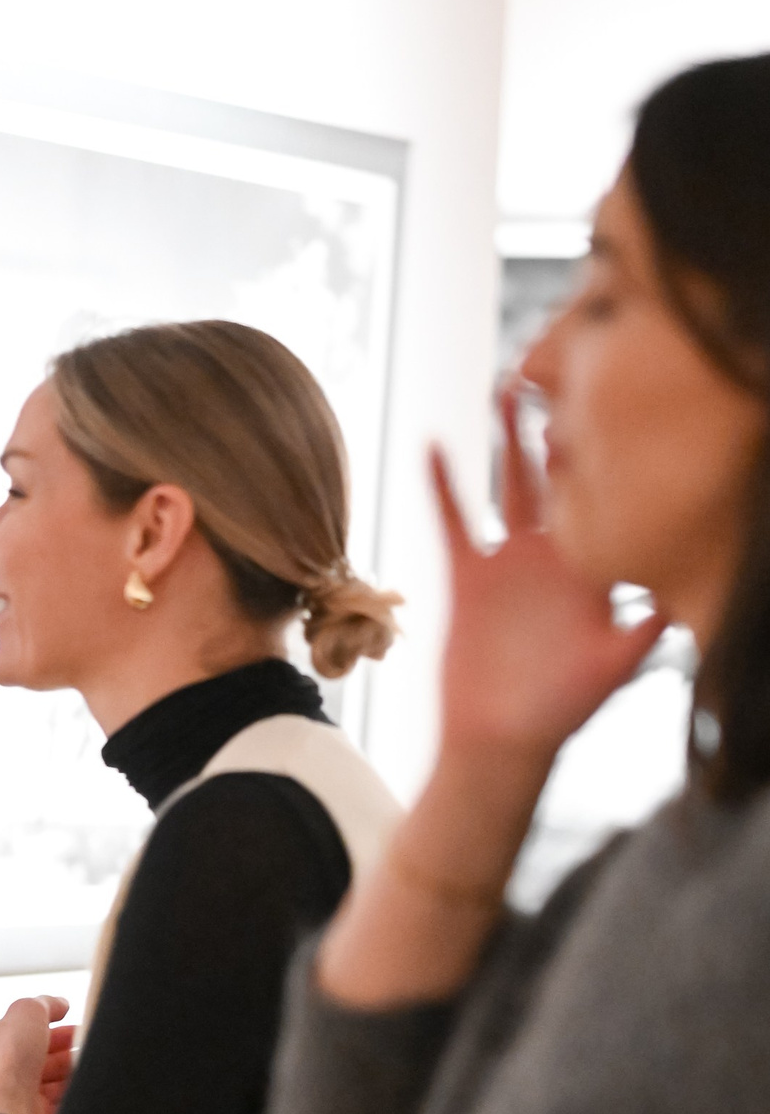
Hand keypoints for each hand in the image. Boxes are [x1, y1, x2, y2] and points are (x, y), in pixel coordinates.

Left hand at [0, 996, 76, 1113]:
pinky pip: (62, 1103)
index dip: (54, 1023)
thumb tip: (60, 1004)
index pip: (30, 1028)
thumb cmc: (6, 1061)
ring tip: (87, 1063)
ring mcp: (21, 1094)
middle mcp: (7, 1068)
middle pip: (46, 1054)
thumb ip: (45, 1003)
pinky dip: (74, 1094)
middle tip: (88, 1042)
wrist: (6, 1109)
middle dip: (69, 1047)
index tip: (75, 1020)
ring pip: (56, 1079)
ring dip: (74, 1070)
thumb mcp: (26, 1011)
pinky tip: (81, 1086)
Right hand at [431, 391, 668, 775]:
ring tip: (509, 388)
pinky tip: (434, 444)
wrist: (498, 740)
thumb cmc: (560, 712)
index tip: (617, 409)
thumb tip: (679, 597)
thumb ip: (645, 629)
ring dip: (508, 439)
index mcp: (594, 570)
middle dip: (565, 428)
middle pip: (562, 479)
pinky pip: (454, 520)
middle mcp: (555, 558)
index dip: (612, 458)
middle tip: (568, 373)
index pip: (608, 501)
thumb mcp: (612, 669)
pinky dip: (443, 484)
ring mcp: (510, 563)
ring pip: (511, 486)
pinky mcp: (468, 576)